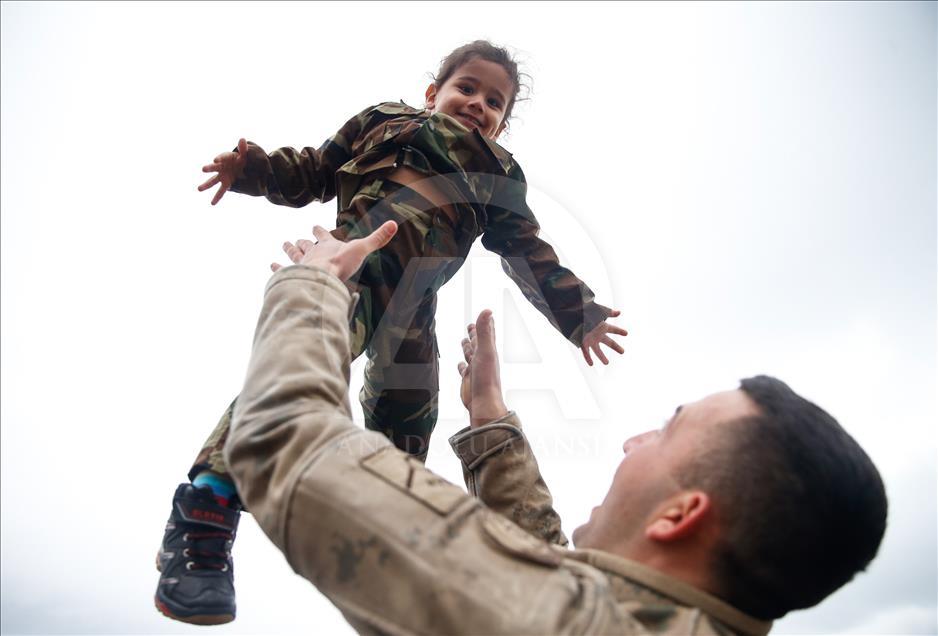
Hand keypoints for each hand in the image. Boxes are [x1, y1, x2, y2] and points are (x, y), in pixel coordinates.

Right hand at [198, 138, 247, 204]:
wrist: (245, 167)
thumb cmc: (243, 159)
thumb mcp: (245, 155)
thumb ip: (243, 149)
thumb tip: (242, 139)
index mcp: (226, 158)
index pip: (222, 157)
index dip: (219, 158)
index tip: (216, 160)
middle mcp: (222, 167)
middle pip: (214, 168)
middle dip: (210, 168)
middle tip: (203, 169)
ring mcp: (222, 176)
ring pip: (213, 181)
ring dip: (206, 185)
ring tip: (199, 189)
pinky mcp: (226, 183)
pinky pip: (221, 191)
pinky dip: (217, 197)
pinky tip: (212, 203)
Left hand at [271, 222, 397, 280]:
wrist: (322, 278)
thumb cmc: (341, 264)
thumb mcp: (362, 249)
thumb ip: (377, 238)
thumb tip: (394, 224)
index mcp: (327, 246)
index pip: (323, 235)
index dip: (319, 231)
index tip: (314, 226)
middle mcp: (312, 253)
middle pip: (306, 245)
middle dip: (301, 242)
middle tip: (295, 239)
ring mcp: (301, 265)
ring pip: (293, 255)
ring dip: (289, 250)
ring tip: (284, 245)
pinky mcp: (293, 276)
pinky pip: (282, 272)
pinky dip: (276, 270)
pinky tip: (271, 268)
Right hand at [458, 310, 508, 427]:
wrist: (483, 403)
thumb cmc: (486, 379)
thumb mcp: (485, 351)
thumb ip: (484, 332)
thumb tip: (487, 311)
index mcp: (488, 351)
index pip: (487, 333)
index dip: (486, 323)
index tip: (486, 314)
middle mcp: (482, 359)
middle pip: (477, 343)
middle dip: (474, 334)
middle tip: (471, 326)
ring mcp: (474, 369)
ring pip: (470, 354)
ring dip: (467, 348)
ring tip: (465, 341)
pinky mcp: (467, 379)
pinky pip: (464, 369)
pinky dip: (461, 365)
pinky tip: (460, 365)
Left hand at [580, 310, 627, 365]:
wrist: (574, 316)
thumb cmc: (586, 313)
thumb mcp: (599, 312)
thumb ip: (609, 313)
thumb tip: (619, 312)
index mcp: (602, 326)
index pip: (613, 329)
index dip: (619, 331)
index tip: (626, 333)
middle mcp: (597, 334)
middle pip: (609, 342)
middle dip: (616, 347)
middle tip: (622, 352)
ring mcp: (591, 339)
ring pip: (597, 350)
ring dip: (602, 357)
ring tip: (607, 363)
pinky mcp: (583, 342)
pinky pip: (586, 352)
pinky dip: (588, 358)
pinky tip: (591, 364)